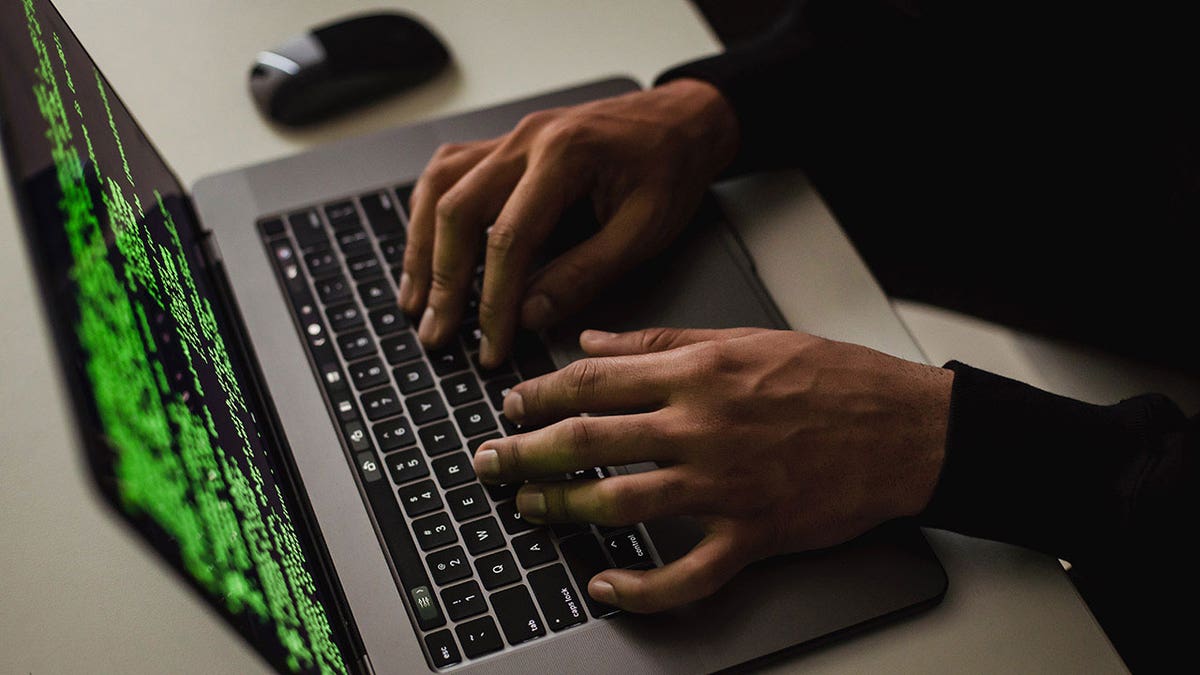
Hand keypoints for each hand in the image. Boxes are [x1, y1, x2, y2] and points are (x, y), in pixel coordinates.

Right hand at [398, 79, 738, 366]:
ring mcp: (511, 138)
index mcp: (565, 155)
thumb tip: (530, 315)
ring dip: (421, 247)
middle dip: (443, 280)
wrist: (682, 120)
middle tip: (437, 333)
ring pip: (440, 188)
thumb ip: (586, 273)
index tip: (490, 345)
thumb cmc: (671, 168)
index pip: (509, 238)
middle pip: (458, 210)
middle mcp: (527, 139)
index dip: (494, 301)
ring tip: (415, 301)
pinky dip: (428, 213)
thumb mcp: (644, 230)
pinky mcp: (506, 145)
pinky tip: (424, 248)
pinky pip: (449, 173)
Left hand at [472, 327, 952, 611]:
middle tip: (489, 463)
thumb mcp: (744, 337)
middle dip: (526, 453)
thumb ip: (660, 339)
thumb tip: (593, 340)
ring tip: (528, 509)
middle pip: (589, 440)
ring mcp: (725, 485)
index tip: (509, 406)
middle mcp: (702, 426)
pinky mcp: (752, 534)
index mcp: (698, 371)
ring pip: (621, 503)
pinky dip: (641, 588)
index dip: (538, 395)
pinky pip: (686, 573)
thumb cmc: (832, 379)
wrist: (905, 429)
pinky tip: (606, 587)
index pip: (593, 380)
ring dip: (563, 509)